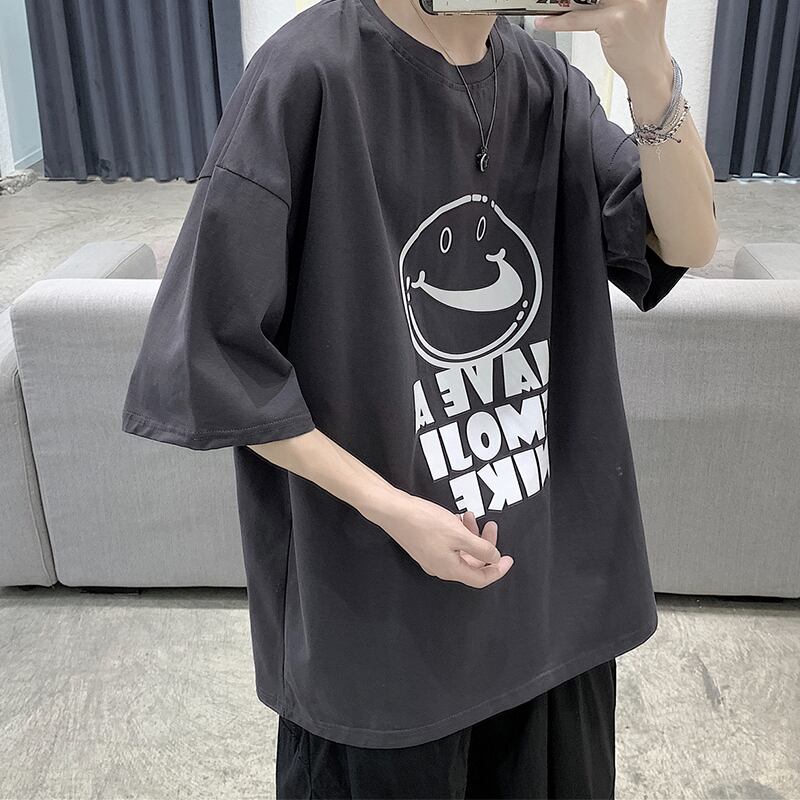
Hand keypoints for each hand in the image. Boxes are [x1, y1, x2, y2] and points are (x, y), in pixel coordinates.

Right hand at [364, 491, 513, 587]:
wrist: (393, 511)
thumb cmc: (426, 523)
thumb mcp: (460, 535)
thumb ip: (481, 549)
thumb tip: (494, 558)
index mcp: (451, 569)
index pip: (481, 578)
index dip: (498, 570)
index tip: (509, 558)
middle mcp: (441, 568)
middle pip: (471, 563)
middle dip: (485, 545)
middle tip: (491, 525)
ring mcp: (431, 557)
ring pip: (460, 551)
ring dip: (470, 535)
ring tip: (470, 516)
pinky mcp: (424, 545)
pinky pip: (449, 544)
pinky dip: (457, 533)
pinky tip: (456, 517)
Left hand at [533, 0, 671, 86]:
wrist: (648, 69)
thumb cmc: (639, 41)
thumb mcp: (634, 8)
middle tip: (559, 1)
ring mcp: (628, 4)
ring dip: (563, 3)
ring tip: (550, 6)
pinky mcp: (614, 21)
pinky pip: (578, 19)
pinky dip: (558, 22)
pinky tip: (544, 22)